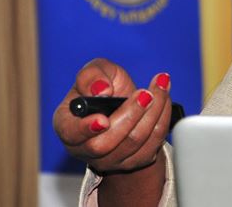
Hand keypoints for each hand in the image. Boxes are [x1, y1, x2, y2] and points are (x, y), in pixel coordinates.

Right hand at [53, 58, 171, 174]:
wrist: (127, 101)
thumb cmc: (105, 86)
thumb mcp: (95, 70)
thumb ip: (91, 75)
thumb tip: (100, 90)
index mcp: (67, 125)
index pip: (71, 134)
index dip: (86, 129)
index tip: (103, 119)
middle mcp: (85, 148)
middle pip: (106, 143)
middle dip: (130, 115)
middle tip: (146, 93)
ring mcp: (110, 159)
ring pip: (133, 143)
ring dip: (152, 113)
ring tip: (160, 88)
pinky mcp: (134, 161)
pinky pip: (152, 144)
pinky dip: (162, 119)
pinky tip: (164, 100)